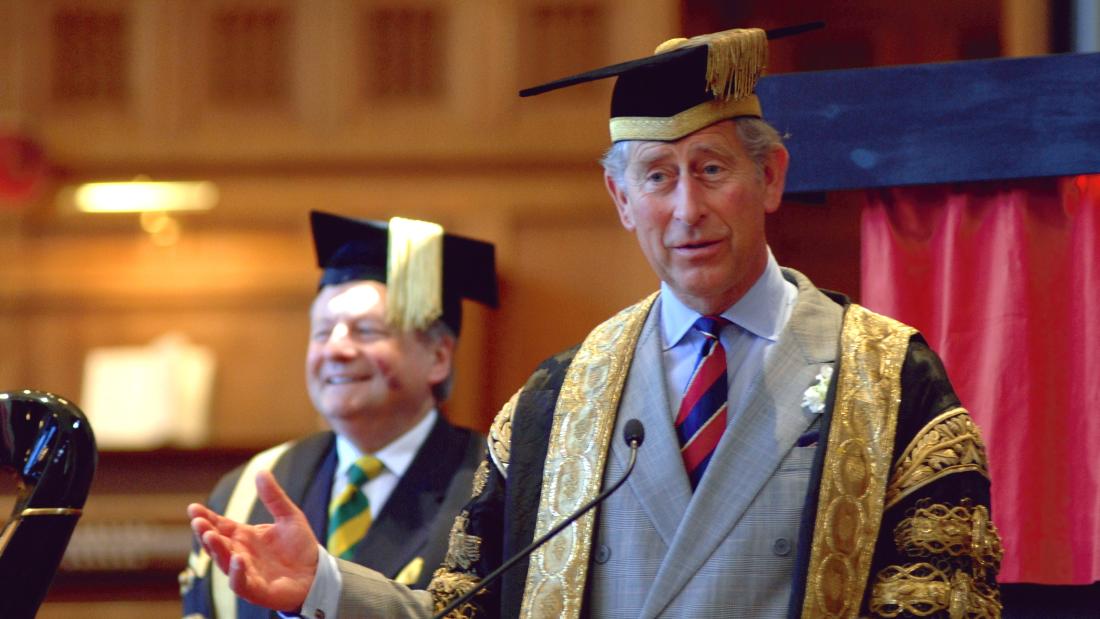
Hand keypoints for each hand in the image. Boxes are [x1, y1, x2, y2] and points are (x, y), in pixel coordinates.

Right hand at [188, 470, 319, 611]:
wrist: (317, 573)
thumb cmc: (300, 547)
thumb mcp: (289, 516)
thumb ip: (274, 497)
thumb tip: (261, 472)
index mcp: (244, 537)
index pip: (220, 526)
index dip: (206, 518)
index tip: (193, 508)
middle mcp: (240, 554)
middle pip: (217, 544)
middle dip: (205, 533)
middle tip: (198, 522)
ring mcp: (246, 573)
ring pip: (224, 562)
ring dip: (216, 550)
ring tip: (210, 536)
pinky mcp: (257, 590)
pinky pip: (241, 583)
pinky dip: (237, 573)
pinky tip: (237, 559)